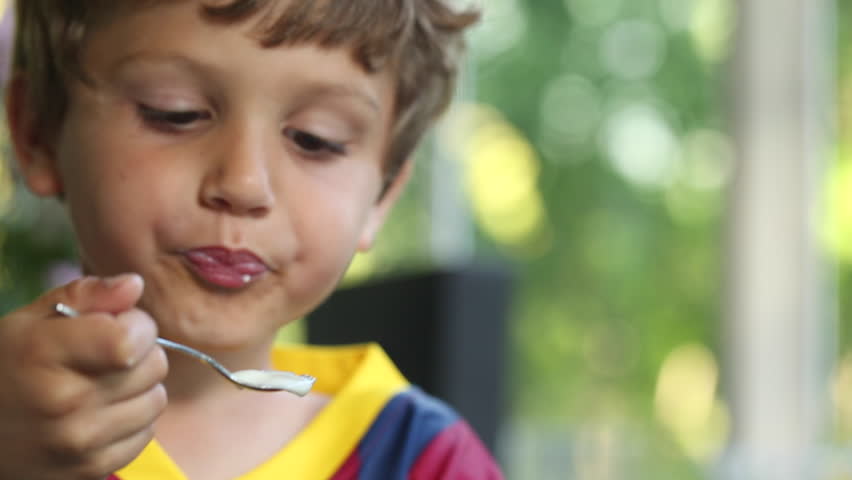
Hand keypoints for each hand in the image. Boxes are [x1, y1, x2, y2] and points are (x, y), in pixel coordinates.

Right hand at [0, 274, 167, 479]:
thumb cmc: (9, 367)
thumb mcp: (32, 320)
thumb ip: (87, 295)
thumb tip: (134, 284)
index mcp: (45, 355)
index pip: (132, 339)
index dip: (136, 325)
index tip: (117, 325)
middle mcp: (64, 402)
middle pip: (154, 366)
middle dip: (140, 354)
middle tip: (106, 357)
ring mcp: (79, 442)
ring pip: (156, 400)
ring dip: (139, 389)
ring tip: (102, 386)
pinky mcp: (91, 469)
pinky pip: (146, 434)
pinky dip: (132, 422)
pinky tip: (100, 415)